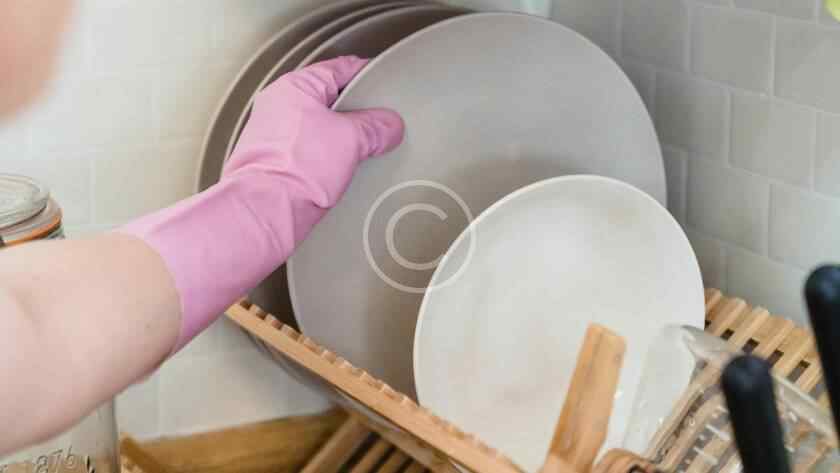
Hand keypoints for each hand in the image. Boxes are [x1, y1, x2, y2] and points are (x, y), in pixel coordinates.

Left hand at [224, 55, 403, 246]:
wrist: (267, 211)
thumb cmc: (296, 168)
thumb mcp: (350, 138)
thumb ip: (375, 126)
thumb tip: (390, 125)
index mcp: (294, 88)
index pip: (338, 69)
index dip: (365, 74)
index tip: (384, 81)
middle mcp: (280, 108)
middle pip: (330, 101)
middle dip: (357, 113)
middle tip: (382, 122)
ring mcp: (276, 138)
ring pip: (322, 130)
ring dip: (345, 139)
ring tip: (369, 148)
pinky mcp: (279, 165)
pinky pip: (314, 154)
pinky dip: (331, 160)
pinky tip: (348, 171)